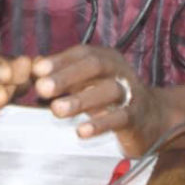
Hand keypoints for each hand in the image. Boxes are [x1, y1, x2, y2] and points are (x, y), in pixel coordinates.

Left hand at [32, 45, 169, 156]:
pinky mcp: (136, 117)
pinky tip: (81, 131)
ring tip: (56, 110)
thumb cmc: (110, 97)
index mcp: (106, 58)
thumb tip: (31, 66)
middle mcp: (120, 70)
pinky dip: (100, 124)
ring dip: (80, 100)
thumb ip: (62, 74)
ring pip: (107, 91)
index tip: (36, 70)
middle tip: (41, 88)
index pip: (82, 53)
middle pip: (95, 66)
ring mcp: (131, 92)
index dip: (59, 60)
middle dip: (66, 76)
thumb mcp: (87, 82)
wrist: (152, 118)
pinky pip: (119, 118)